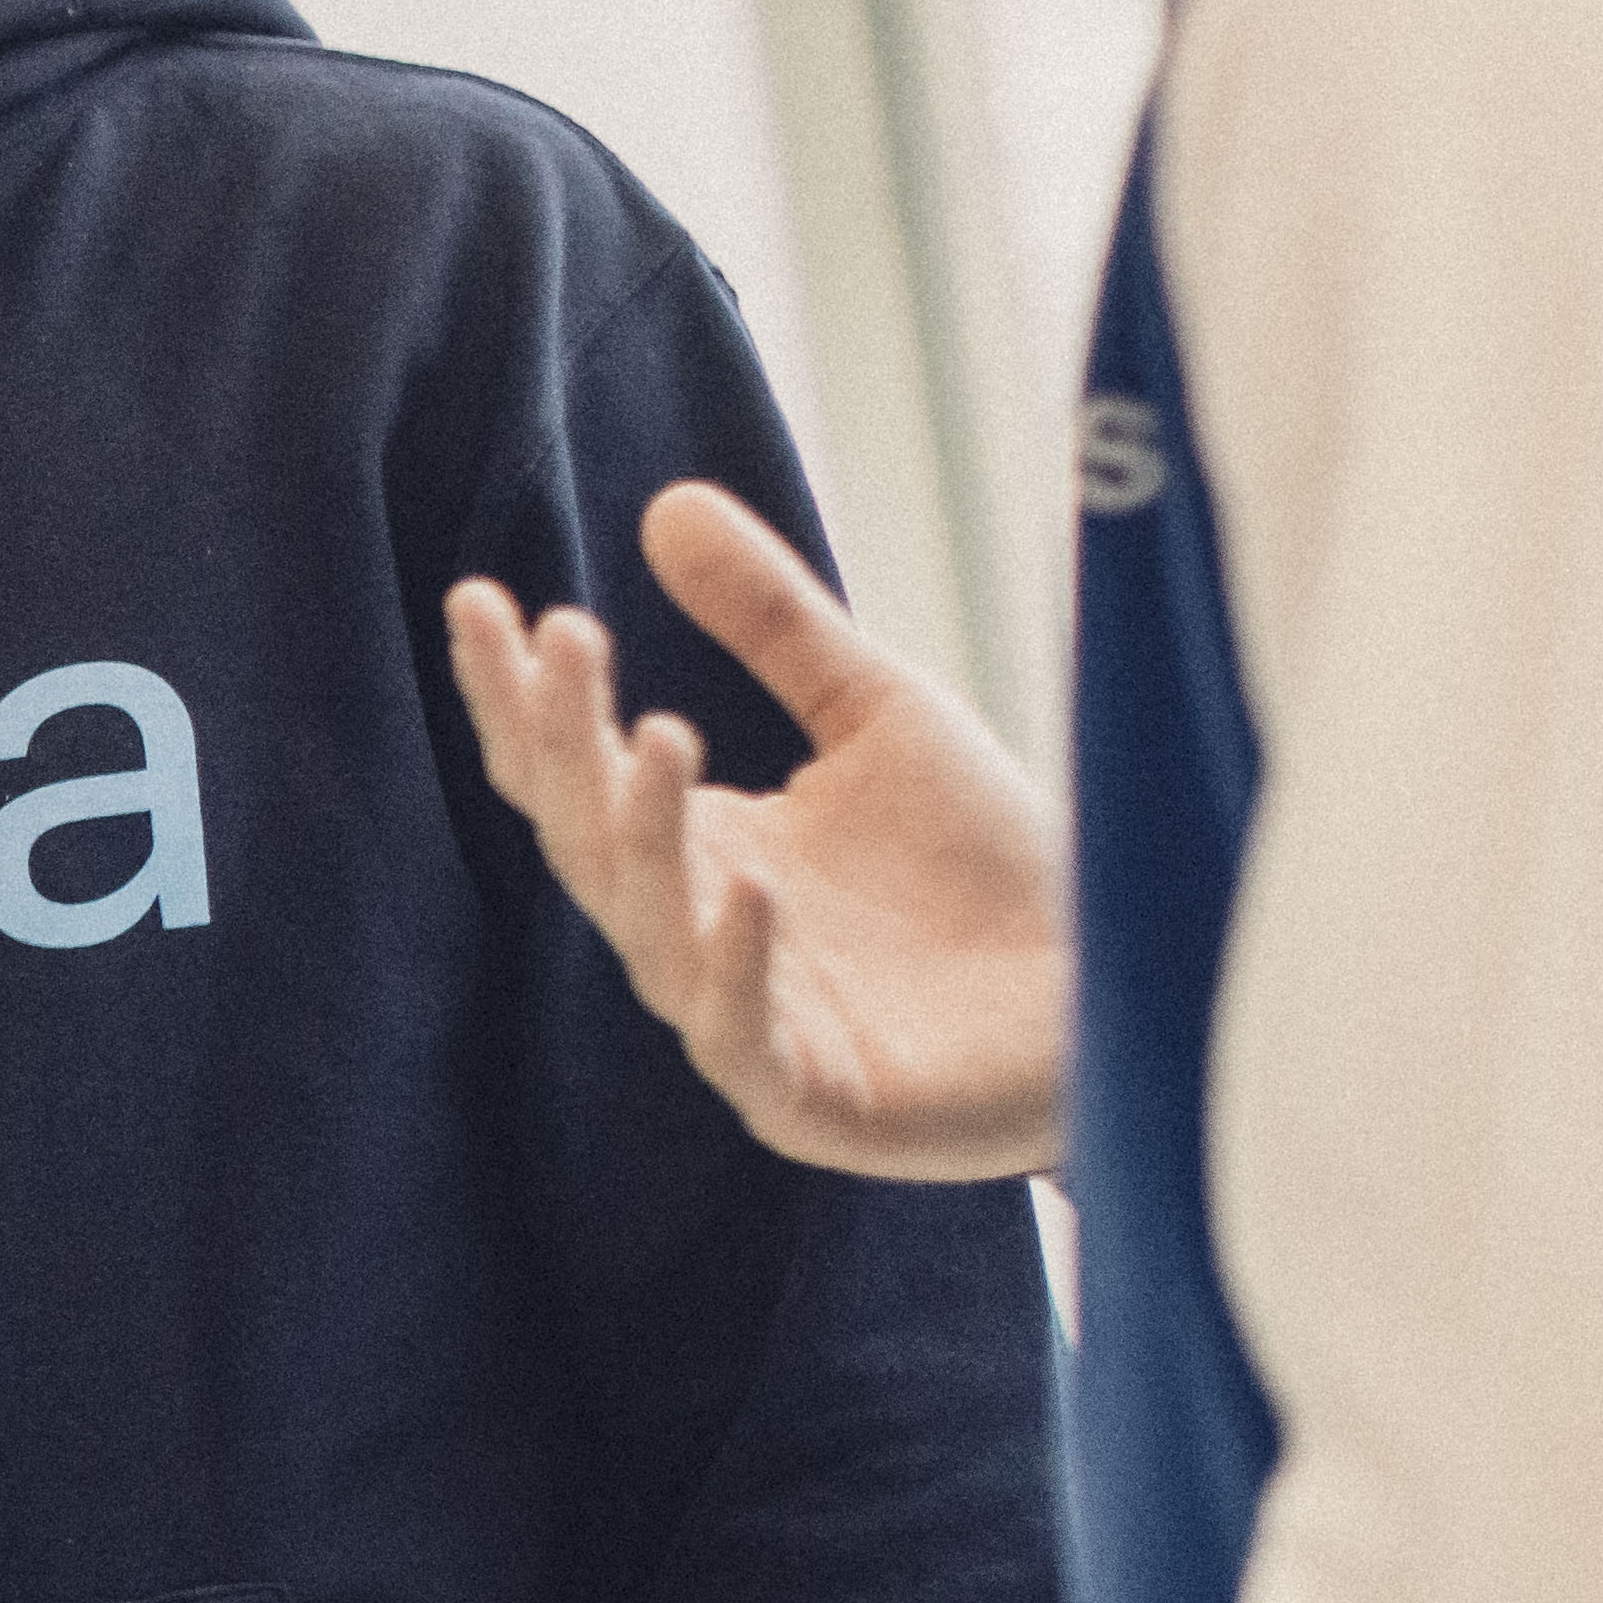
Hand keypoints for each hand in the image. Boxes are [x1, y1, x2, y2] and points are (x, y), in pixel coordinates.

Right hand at [438, 484, 1067, 1183]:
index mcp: (690, 847)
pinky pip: (742, 1036)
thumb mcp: (876, 712)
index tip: (480, 599)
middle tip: (568, 639)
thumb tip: (666, 503)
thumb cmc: (989, 860)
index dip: (519, 694)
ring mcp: (743, 1021)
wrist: (1122, 983)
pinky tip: (749, 884)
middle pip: (586, 839)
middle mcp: (691, 933)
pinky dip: (737, 965)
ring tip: (661, 735)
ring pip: (652, 931)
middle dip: (564, 743)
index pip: (567, 767)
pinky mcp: (810, 1099)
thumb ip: (773, 624)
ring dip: (645, 836)